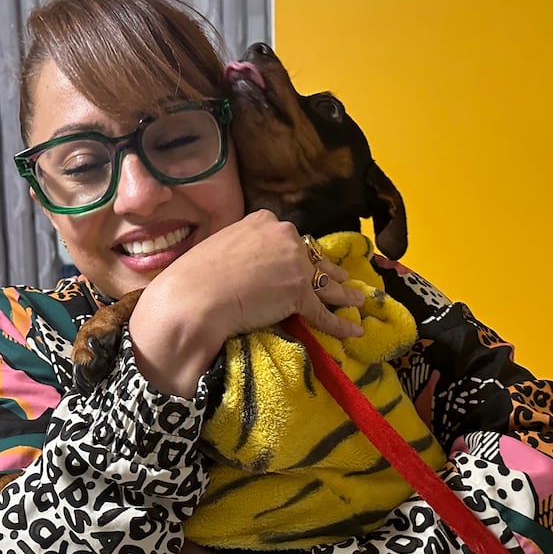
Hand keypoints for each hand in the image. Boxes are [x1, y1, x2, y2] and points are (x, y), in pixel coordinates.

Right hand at [130, 211, 363, 394]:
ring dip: (345, 294)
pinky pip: (324, 313)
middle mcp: (285, 236)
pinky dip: (341, 325)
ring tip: (358, 301)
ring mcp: (295, 263)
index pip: (290, 238)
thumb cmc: (194, 275)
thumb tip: (243, 266)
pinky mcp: (300, 293)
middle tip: (341, 279)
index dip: (299, 253)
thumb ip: (240, 249)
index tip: (305, 262)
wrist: (194, 296)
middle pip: (314, 257)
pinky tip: (354, 332)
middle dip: (328, 270)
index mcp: (263, 221)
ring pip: (326, 282)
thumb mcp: (219, 247)